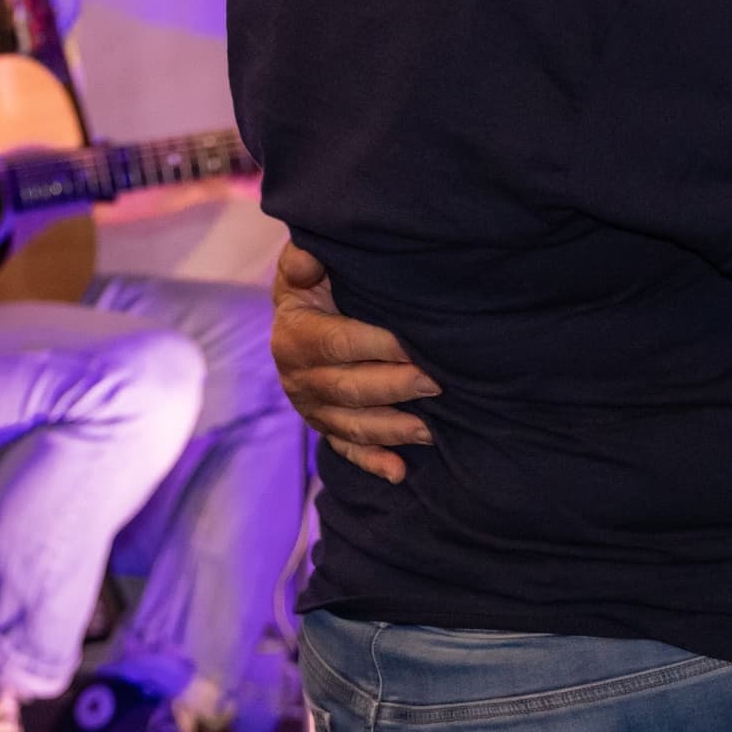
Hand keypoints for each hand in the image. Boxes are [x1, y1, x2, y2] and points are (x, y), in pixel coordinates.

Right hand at [272, 241, 434, 484]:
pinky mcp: (325, 427)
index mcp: (295, 336)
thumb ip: (305, 259)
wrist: (300, 315)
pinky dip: (373, 463)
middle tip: (436, 383)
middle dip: (394, 388)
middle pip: (348, 389)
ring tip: (431, 430)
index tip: (414, 345)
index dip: (377, 345)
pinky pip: (347, 450)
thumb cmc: (315, 283)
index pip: (338, 343)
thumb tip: (307, 258)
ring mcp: (311, 408)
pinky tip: (400, 472)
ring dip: (392, 430)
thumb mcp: (306, 265)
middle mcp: (298, 378)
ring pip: (352, 426)